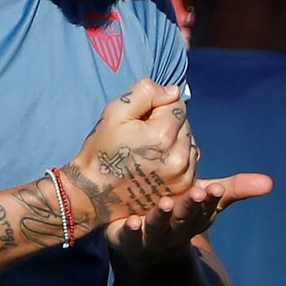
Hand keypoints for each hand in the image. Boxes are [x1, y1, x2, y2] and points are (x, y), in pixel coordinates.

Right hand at [61, 79, 197, 228]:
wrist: (94, 193)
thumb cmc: (102, 151)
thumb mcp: (115, 113)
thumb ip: (146, 93)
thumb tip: (173, 91)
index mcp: (163, 135)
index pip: (177, 105)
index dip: (159, 107)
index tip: (142, 120)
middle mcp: (179, 157)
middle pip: (185, 125)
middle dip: (168, 125)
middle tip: (143, 138)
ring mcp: (183, 177)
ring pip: (189, 144)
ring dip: (174, 143)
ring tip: (149, 153)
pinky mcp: (183, 189)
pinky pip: (190, 163)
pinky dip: (178, 160)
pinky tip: (158, 165)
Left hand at [105, 173, 272, 261]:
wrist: (146, 260)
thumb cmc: (178, 221)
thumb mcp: (206, 203)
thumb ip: (233, 190)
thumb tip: (270, 183)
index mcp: (193, 220)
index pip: (206, 210)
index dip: (211, 200)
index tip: (216, 189)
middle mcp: (173, 231)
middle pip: (185, 219)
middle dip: (191, 207)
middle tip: (199, 192)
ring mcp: (149, 238)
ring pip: (158, 227)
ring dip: (163, 217)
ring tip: (167, 204)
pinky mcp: (124, 240)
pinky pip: (129, 237)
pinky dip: (132, 231)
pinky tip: (134, 222)